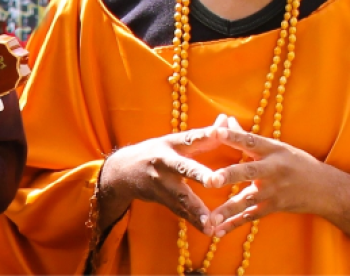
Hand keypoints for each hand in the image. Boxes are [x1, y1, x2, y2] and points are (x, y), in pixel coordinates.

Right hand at [96, 127, 225, 231]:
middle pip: (183, 168)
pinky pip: (180, 211)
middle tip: (215, 180)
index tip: (221, 132)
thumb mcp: (175, 140)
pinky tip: (209, 231)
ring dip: (197, 210)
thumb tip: (227, 118)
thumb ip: (204, 134)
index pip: (191, 137)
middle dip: (199, 174)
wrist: (122, 171)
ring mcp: (161, 183)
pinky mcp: (161, 199)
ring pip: (181, 197)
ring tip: (212, 223)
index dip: (206, 133)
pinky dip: (194, 221)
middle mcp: (165, 162)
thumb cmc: (157, 152)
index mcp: (171, 144)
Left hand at [204, 115, 333, 237]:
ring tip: (211, 217)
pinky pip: (251, 216)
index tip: (215, 131)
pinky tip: (217, 231)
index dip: (233, 135)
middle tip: (212, 179)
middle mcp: (273, 170)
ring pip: (247, 200)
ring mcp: (273, 191)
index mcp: (273, 150)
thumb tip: (226, 120)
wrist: (325, 189)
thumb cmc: (297, 162)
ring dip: (228, 210)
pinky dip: (234, 224)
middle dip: (230, 175)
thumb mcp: (277, 147)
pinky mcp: (273, 207)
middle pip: (248, 171)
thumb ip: (248, 137)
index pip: (250, 140)